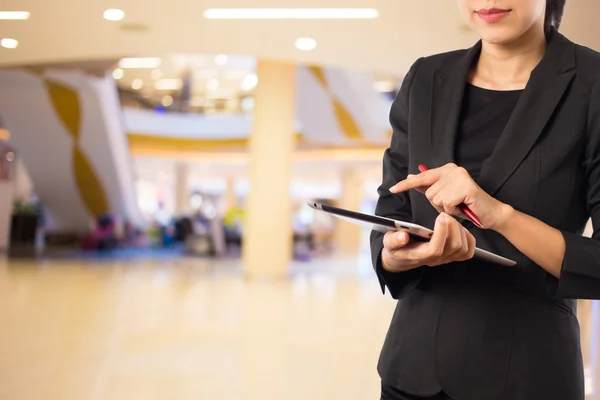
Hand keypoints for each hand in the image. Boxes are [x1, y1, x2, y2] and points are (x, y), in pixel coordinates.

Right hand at [381, 213, 475, 271]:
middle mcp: (435, 260)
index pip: (435, 249)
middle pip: (453, 247)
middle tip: (445, 214)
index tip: (440, 217)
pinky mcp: (452, 256)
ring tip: (450, 219)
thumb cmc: (397, 246)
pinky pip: (468, 251)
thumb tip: (402, 236)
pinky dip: (468, 238)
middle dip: (453, 227)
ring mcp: (445, 259)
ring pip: (462, 248)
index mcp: (419, 255)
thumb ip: (393, 240)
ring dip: (460, 230)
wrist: (402, 256)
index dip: (441, 233)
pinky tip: (460, 228)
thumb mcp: (388, 241)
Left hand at [389, 163, 510, 230]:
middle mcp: (452, 170)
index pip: (422, 177)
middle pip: (428, 192)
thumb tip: (410, 177)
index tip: (393, 189)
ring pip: (436, 199)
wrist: (490, 213)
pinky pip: (446, 203)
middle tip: (453, 204)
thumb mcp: (444, 196)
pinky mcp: (466, 186)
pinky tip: (463, 207)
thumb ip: (428, 187)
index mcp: (447, 169)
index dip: (406, 185)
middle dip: (438, 204)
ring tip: (458, 206)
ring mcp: (459, 177)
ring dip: (446, 208)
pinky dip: (453, 210)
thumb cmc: (466, 205)